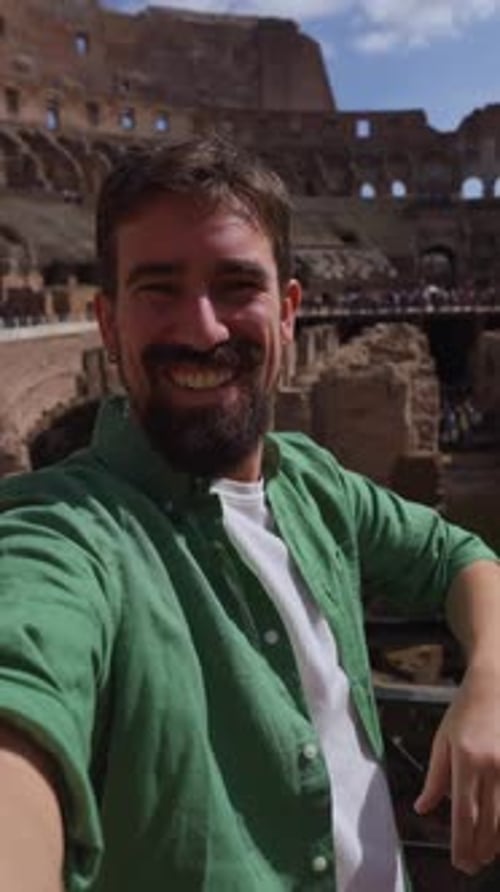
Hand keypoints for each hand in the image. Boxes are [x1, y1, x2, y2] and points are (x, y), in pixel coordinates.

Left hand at [414, 665, 499, 873]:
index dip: (462, 843)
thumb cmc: (464, 712)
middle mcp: (491, 767)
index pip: (464, 813)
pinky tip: (499, 834)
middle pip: (488, 822)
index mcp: (466, 760)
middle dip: (479, 850)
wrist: (494, 685)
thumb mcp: (442, 741)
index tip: (459, 861)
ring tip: (484, 855)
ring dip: (495, 842)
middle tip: (470, 865)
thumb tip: (423, 808)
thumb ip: (435, 778)